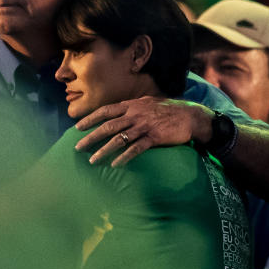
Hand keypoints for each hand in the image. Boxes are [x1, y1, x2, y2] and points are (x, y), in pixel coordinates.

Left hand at [74, 96, 212, 165]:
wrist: (191, 115)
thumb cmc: (168, 110)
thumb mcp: (147, 103)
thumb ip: (131, 107)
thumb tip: (116, 112)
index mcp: (131, 105)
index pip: (106, 111)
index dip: (90, 118)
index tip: (77, 127)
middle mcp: (135, 115)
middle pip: (108, 126)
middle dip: (90, 137)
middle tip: (77, 147)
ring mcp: (144, 126)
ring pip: (119, 139)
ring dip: (103, 150)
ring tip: (92, 160)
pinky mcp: (154, 137)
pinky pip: (136, 149)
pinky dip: (124, 157)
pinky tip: (115, 165)